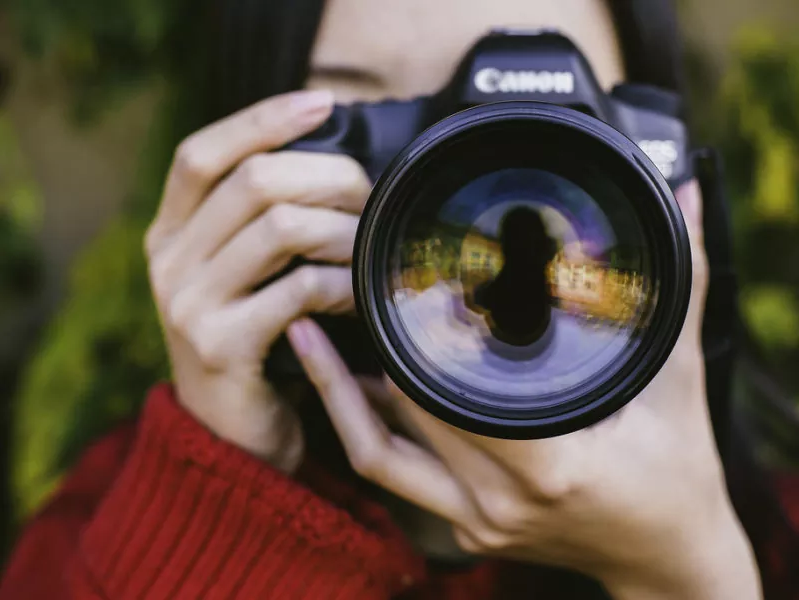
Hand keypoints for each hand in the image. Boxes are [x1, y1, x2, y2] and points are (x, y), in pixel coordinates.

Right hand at [145, 89, 370, 471]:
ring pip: (281, 229)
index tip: (323, 103)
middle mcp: (168, 262)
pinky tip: (361, 296)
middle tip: (371, 197)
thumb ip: (260, 222)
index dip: (262, 118)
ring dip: (343, 231)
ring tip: (371, 249)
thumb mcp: (240, 275)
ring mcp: (188, 305)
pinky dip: (344, 285)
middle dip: (329, 178)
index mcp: (169, 234)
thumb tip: (332, 161)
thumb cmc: (253, 343)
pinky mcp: (220, 347)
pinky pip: (299, 291)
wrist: (230, 436)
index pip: (203, 152)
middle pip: (253, 182)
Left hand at [287, 181, 762, 598]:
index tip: (384, 287)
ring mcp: (475, 521)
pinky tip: (349, 381)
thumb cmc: (679, 471)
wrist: (668, 554)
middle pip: (404, 412)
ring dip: (339, 393)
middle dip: (366, 351)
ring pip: (377, 452)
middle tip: (335, 286)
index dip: (410, 340)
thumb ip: (682, 288)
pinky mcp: (464, 529)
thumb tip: (689, 203)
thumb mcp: (681, 378)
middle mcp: (498, 501)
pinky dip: (365, 424)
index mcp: (547, 466)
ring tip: (308, 332)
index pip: (447, 394)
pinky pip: (394, 472)